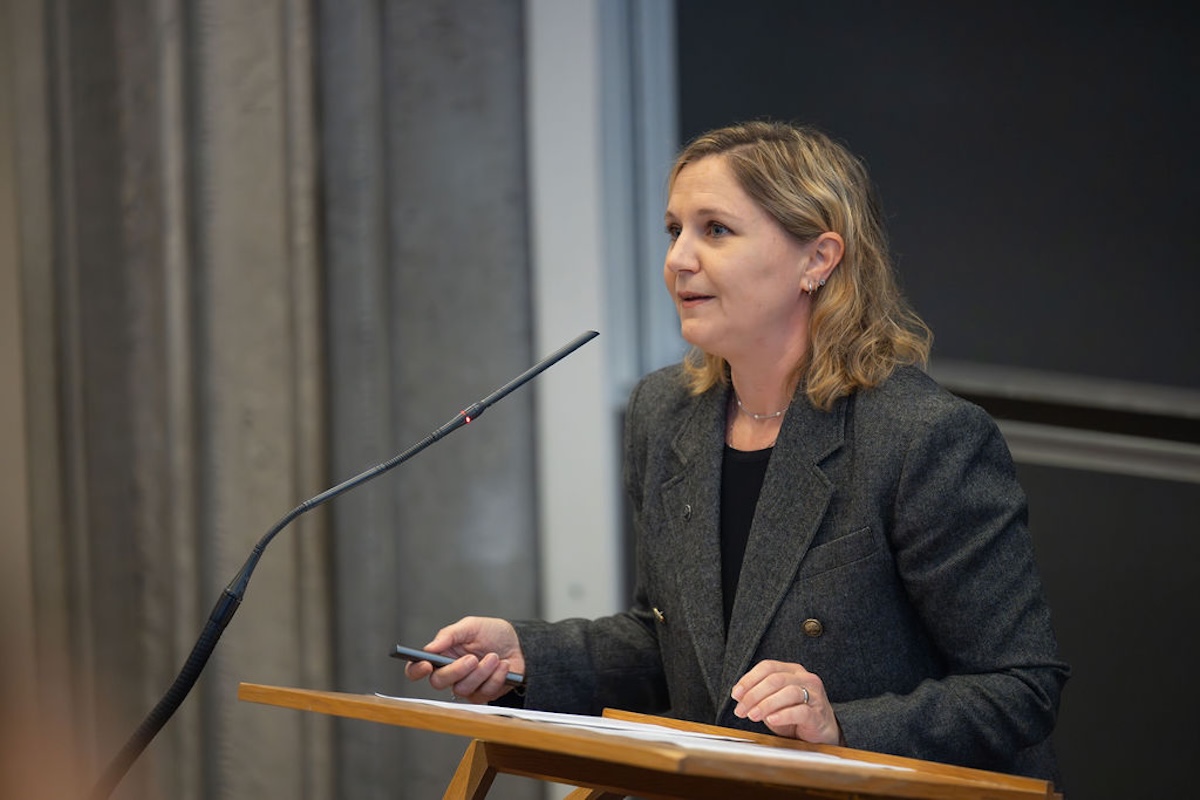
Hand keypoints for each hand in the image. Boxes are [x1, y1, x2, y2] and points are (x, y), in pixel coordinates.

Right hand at [403, 616, 524, 703]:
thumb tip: (429, 647)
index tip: (425, 664)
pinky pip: (484, 692)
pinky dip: (496, 676)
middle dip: (456, 670)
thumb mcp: (471, 626)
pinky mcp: (483, 694)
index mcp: (442, 655)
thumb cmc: (492, 633)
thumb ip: (449, 635)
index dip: (416, 670)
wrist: (519, 643)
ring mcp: (466, 686)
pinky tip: (504, 665)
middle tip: (472, 658)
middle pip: (438, 682)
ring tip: (494, 657)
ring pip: (463, 689)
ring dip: (481, 672)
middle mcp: (451, 673)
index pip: (417, 669)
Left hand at [731, 660, 840, 744]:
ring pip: (788, 692)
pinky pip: (801, 711)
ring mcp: (815, 695)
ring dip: (766, 704)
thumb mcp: (774, 703)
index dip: (749, 679)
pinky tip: (771, 720)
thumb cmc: (796, 716)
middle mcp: (805, 678)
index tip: (736, 694)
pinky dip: (783, 715)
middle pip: (775, 679)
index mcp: (792, 670)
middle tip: (741, 710)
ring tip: (753, 716)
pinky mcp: (819, 714)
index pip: (767, 667)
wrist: (822, 734)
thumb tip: (738, 695)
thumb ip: (758, 697)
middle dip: (753, 695)